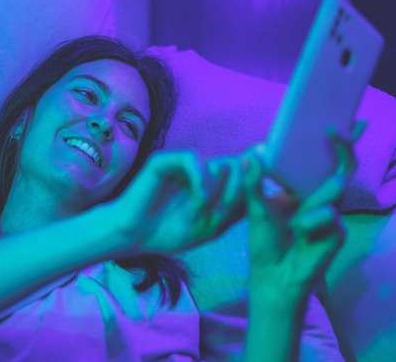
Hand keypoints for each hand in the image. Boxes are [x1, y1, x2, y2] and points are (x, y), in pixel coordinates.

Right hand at [106, 150, 248, 254]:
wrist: (135, 237)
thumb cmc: (170, 232)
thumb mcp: (213, 226)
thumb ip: (237, 208)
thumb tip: (260, 186)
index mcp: (212, 183)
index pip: (243, 171)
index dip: (255, 178)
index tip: (259, 194)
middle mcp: (200, 169)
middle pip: (237, 163)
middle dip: (239, 187)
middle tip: (228, 208)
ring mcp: (183, 164)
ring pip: (218, 162)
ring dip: (219, 188)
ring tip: (210, 209)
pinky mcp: (165, 160)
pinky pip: (192, 158)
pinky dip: (200, 178)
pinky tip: (197, 198)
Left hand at [244, 121, 364, 303]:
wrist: (271, 275)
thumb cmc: (265, 242)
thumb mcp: (255, 207)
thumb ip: (254, 181)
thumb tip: (254, 151)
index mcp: (305, 191)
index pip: (323, 163)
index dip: (338, 143)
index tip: (336, 123)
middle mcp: (323, 200)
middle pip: (342, 168)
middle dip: (344, 147)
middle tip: (336, 131)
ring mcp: (333, 216)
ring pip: (333, 188)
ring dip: (309, 203)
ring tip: (293, 224)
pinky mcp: (338, 232)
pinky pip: (328, 214)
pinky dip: (308, 222)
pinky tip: (299, 235)